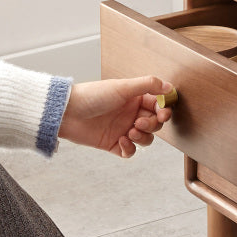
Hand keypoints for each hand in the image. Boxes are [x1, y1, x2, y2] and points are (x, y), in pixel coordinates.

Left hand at [58, 76, 172, 157]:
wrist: (67, 113)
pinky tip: (121, 140)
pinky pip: (130, 151)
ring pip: (146, 139)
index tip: (163, 114)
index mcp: (135, 99)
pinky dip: (130, 148)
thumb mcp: (123, 87)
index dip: (164, 111)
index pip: (158, 106)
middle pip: (155, 124)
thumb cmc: (93, 95)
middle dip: (152, 125)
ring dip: (143, 137)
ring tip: (130, 131)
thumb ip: (148, 85)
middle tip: (139, 122)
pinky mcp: (114, 144)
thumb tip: (169, 87)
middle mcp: (131, 114)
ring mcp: (123, 129)